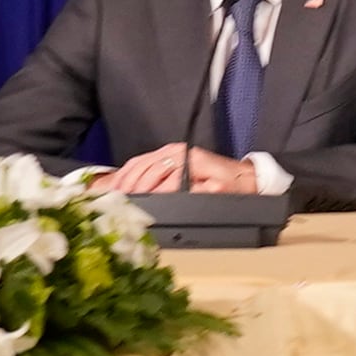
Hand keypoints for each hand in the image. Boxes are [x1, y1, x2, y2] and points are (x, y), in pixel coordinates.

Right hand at [108, 144, 262, 193]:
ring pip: (140, 163)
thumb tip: (169, 194)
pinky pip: (141, 161)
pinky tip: (119, 181)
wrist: (242, 175)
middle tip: (119, 201)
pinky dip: (128, 171)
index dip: (149, 192)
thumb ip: (194, 192)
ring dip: (125, 178)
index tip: (137, 204)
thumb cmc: (231, 185)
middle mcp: (177, 152)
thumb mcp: (216, 192)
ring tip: (114, 193)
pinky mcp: (167, 153)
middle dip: (132, 185)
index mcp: (189, 160)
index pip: (162, 177)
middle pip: (147, 168)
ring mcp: (170, 151)